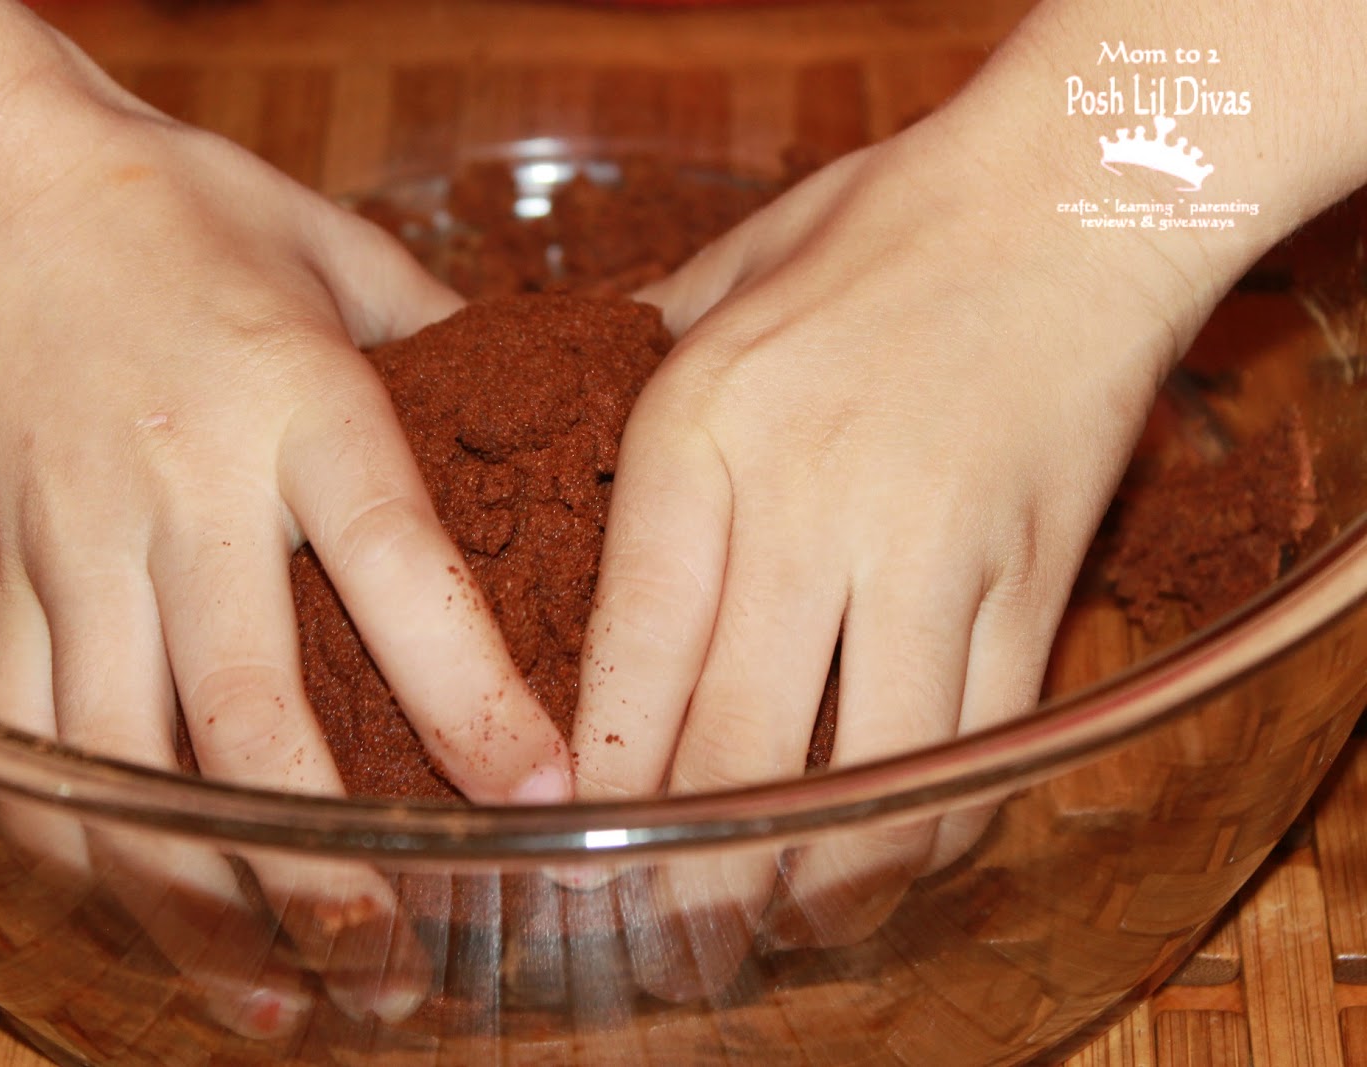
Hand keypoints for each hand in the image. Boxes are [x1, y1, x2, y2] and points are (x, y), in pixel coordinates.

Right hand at [0, 68, 571, 1027]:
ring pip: (124, 761)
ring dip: (199, 896)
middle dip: (328, 861)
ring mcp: (76, 543)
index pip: (400, 570)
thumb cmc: (179, 207)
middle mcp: (187, 490)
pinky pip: (20, 738)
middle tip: (400, 966)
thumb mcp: (332, 249)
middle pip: (252, 715)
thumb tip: (544, 409)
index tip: (540, 795)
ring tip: (276, 1000)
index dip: (471, 695)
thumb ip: (439, 338)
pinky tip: (139, 917)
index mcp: (299, 403)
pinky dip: (75, 845)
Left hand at [569, 123, 1208, 997]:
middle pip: (736, 752)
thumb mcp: (719, 283)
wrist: (1072, 199)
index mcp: (703, 428)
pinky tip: (884, 854)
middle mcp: (810, 505)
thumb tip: (566, 447)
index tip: (571, 854)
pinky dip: (926, 833)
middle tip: (660, 938)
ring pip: (865, 783)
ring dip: (813, 885)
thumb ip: (635, 379)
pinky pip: (976, 753)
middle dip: (691, 879)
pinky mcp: (1032, 582)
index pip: (633, 653)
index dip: (602, 781)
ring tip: (770, 925)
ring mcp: (933, 554)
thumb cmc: (879, 229)